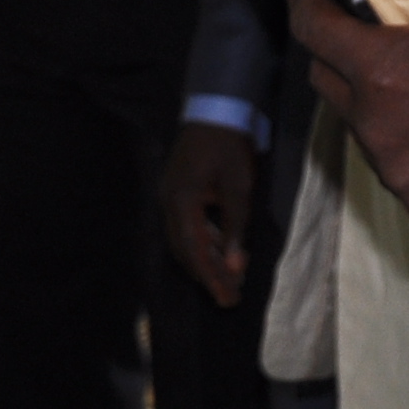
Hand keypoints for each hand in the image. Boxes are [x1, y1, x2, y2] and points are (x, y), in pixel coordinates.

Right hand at [160, 120, 258, 310]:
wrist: (215, 109)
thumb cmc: (229, 146)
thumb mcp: (239, 188)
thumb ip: (235, 228)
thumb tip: (235, 267)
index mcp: (182, 203)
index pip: (195, 252)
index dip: (211, 278)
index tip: (227, 299)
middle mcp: (169, 204)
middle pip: (186, 251)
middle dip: (208, 276)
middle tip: (229, 299)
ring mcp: (170, 197)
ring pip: (185, 240)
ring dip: (207, 260)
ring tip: (229, 280)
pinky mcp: (177, 192)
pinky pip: (187, 226)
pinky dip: (204, 242)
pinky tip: (221, 252)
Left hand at [288, 0, 408, 225]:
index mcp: (385, 74)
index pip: (311, 27)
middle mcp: (378, 132)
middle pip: (324, 77)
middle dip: (336, 40)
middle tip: (370, 17)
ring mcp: (399, 175)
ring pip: (359, 123)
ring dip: (371, 92)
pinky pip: (392, 160)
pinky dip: (401, 133)